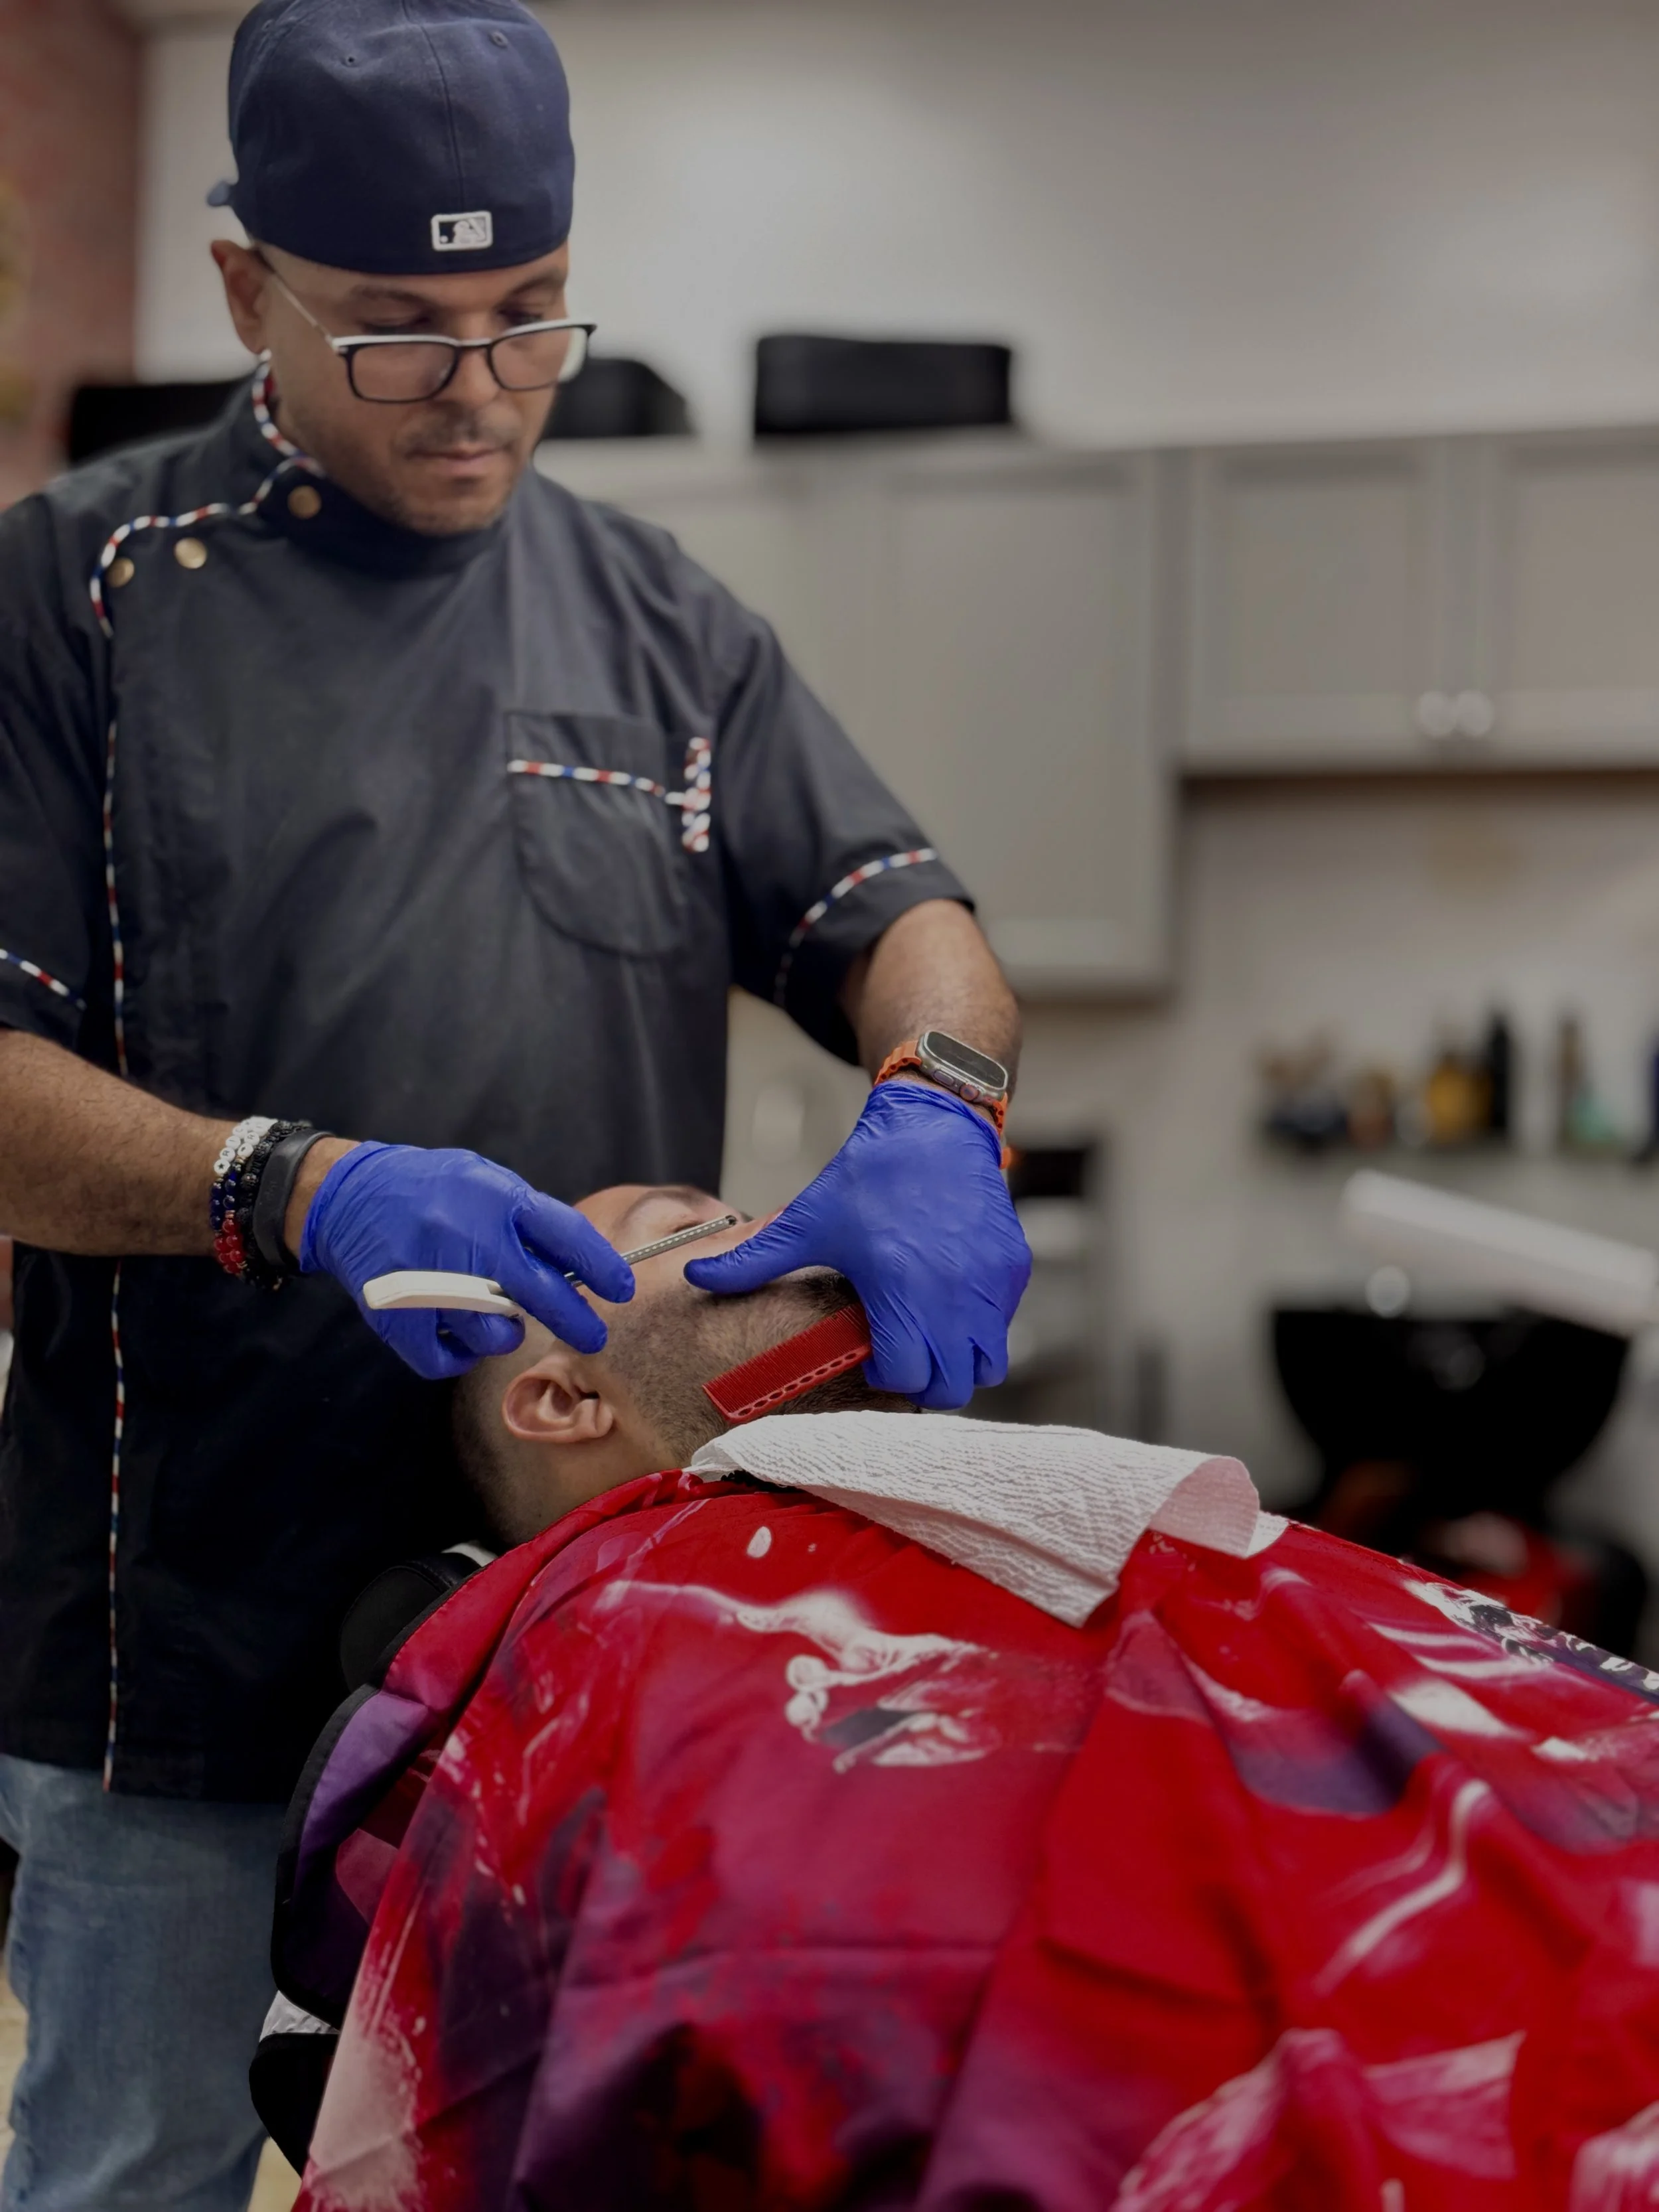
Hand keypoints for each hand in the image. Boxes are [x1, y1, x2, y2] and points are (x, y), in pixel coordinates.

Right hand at [299, 1142, 633, 1380]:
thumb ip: (529, 1220)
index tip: (622, 1289)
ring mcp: (430, 1280)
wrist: (348, 1195)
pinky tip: (461, 1337)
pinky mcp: (397, 1315)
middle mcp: (466, 1239)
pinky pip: (445, 1359)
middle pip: (538, 1292)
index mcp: (495, 1200)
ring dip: (506, 1335)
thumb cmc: (431, 1188)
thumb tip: (580, 1263)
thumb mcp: (487, 1182)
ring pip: (492, 1334)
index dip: (601, 1266)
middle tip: (593, 1336)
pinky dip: (459, 1356)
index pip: (565, 1235)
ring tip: (499, 1321)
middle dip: (575, 1320)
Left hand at [685, 1082, 1030, 1408]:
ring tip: (928, 1335)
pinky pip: (1003, 1324)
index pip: (907, 1378)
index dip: (886, 1376)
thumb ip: (752, 1261)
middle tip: (900, 1356)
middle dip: (925, 1382)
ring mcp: (991, 1285)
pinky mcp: (1012, 1270)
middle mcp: (954, 1295)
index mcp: (901, 1290)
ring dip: (959, 1362)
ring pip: (988, 1365)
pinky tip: (948, 1299)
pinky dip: (980, 1326)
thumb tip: (693, 1276)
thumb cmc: (869, 1176)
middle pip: (953, 1387)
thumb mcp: (808, 1220)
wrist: (934, 1126)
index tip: (872, 1355)